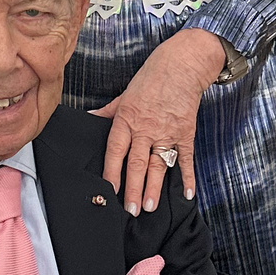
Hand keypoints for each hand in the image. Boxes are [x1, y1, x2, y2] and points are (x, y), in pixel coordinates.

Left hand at [91, 27, 225, 214]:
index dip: (112, 171)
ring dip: (154, 187)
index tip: (109, 189)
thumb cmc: (151, 78)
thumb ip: (107, 113)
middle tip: (129, 209)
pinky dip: (187, 177)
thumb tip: (88, 119)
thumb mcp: (124, 94)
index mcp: (127, 119)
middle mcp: (146, 128)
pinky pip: (185, 159)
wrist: (181, 64)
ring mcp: (167, 132)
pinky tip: (186, 194)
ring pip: (159, 164)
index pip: (116, 150)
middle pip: (137, 162)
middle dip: (132, 187)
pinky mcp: (185, 132)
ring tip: (149, 207)